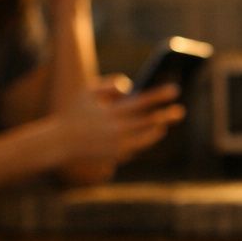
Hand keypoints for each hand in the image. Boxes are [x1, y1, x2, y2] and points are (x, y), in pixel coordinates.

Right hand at [57, 73, 183, 167]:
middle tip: (180, 111)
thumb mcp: (87, 92)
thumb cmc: (74, 113)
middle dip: (166, 115)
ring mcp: (118, 145)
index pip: (142, 101)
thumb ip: (109, 84)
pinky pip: (136, 147)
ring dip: (157, 129)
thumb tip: (130, 86)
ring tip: (163, 123)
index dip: (159, 95)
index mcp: (111, 113)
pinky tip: (150, 133)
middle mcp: (117, 130)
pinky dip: (143, 140)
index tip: (175, 89)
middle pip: (149, 122)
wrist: (61, 143)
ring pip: (146, 138)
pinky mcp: (117, 157)